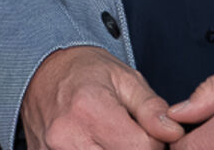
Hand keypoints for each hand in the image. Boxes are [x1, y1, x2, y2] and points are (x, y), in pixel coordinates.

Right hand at [20, 45, 182, 149]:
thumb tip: (173, 133)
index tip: (146, 131)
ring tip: (111, 139)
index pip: (141, 148)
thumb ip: (151, 108)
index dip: (152, 143)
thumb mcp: (124, 78)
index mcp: (90, 109)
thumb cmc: (85, 72)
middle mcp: (67, 137)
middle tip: (128, 136)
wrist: (40, 71)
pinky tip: (95, 145)